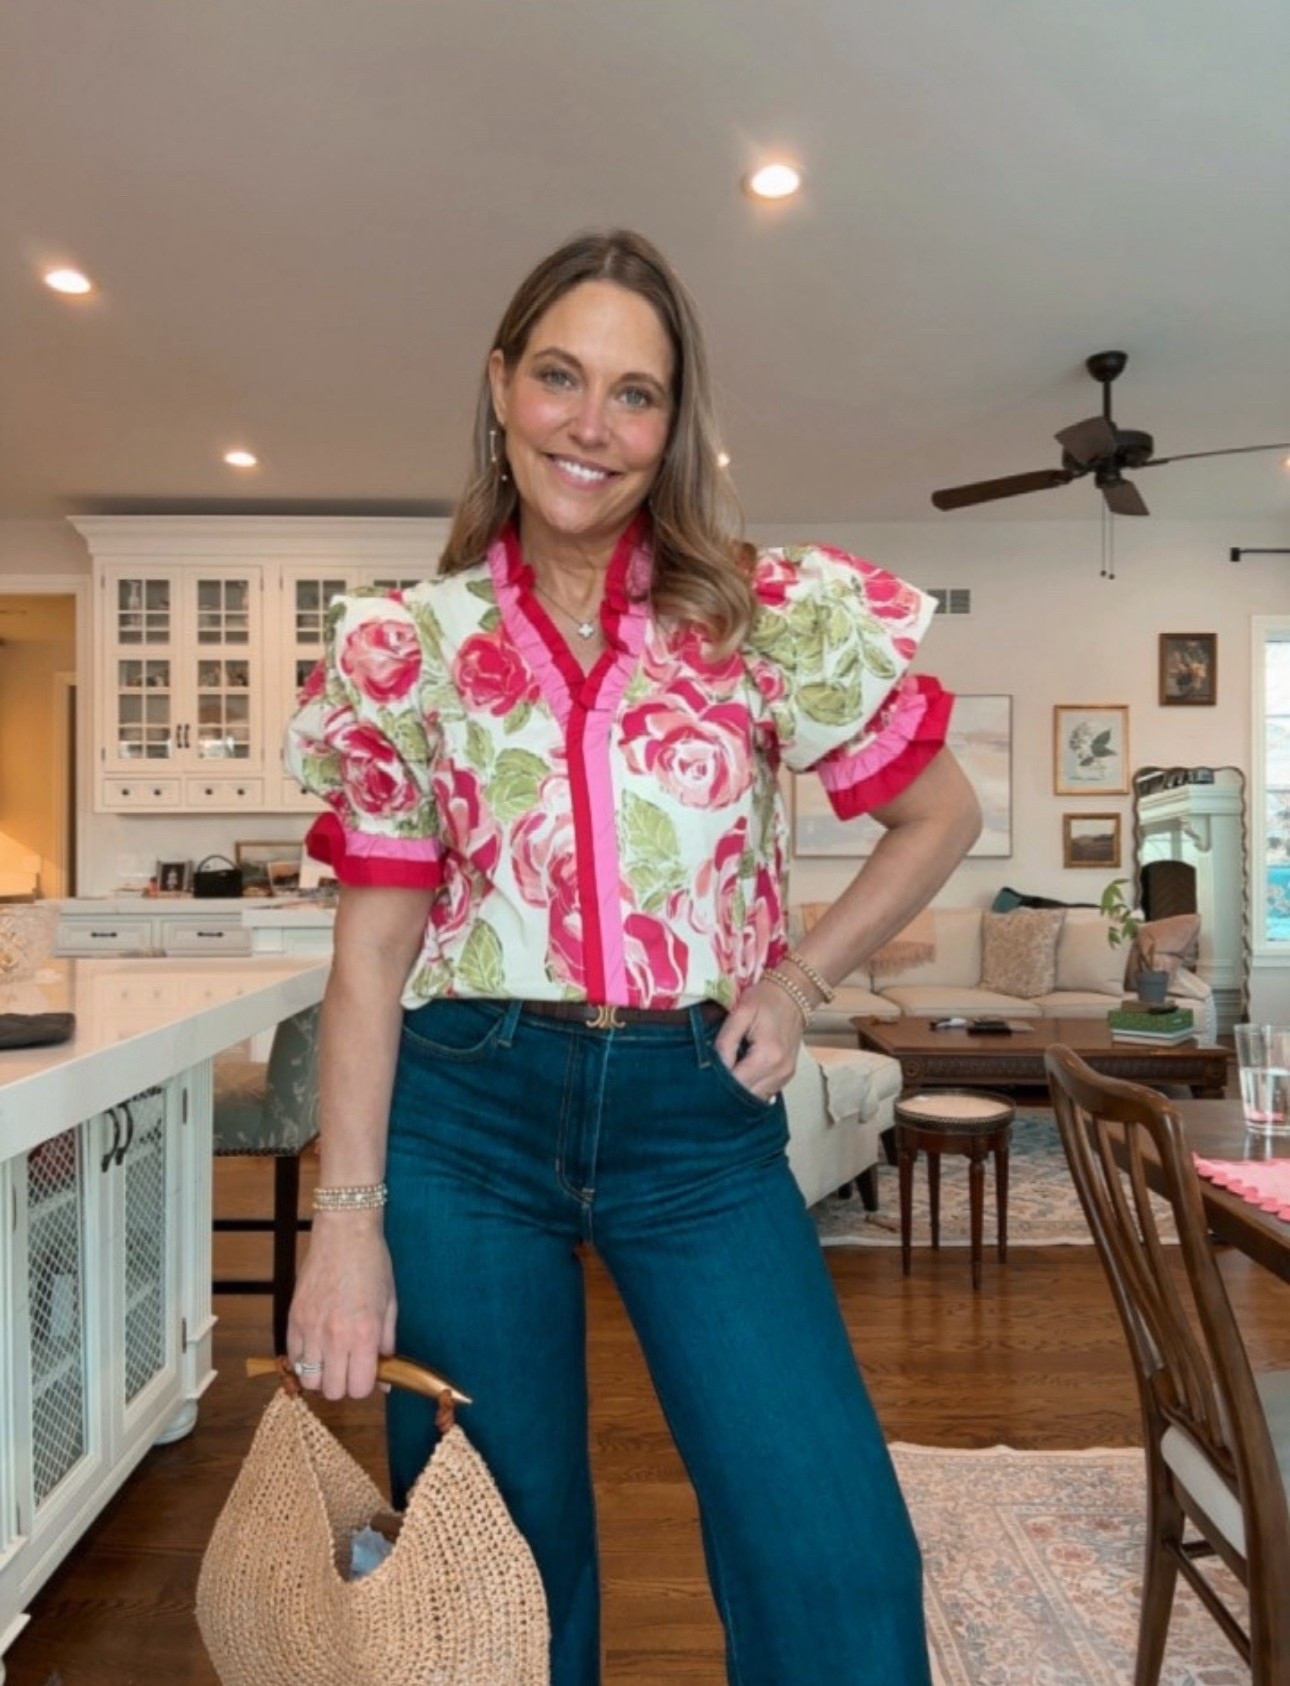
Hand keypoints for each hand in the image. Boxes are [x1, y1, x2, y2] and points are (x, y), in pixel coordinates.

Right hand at [286, 1211, 396, 1400]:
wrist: (344, 1232)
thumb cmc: (373, 1263)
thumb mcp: (390, 1304)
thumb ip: (387, 1345)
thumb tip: (386, 1380)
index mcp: (364, 1333)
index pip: (359, 1388)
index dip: (365, 1385)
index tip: (368, 1373)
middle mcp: (335, 1336)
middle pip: (331, 1391)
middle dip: (343, 1384)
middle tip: (350, 1366)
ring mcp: (310, 1328)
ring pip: (308, 1380)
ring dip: (321, 1375)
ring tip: (332, 1357)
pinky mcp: (293, 1318)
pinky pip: (293, 1357)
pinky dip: (304, 1359)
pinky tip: (316, 1345)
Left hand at [713, 977, 804, 1100]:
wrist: (793, 995)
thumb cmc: (767, 999)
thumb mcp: (740, 1013)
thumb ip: (726, 1041)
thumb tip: (715, 1065)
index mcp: (768, 1056)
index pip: (736, 1083)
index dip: (718, 1082)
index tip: (705, 1075)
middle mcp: (780, 1071)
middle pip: (746, 1095)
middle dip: (727, 1089)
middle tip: (712, 1077)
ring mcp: (785, 1075)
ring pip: (755, 1097)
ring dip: (739, 1090)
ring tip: (728, 1072)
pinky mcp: (786, 1076)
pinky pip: (764, 1091)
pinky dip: (751, 1086)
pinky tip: (742, 1072)